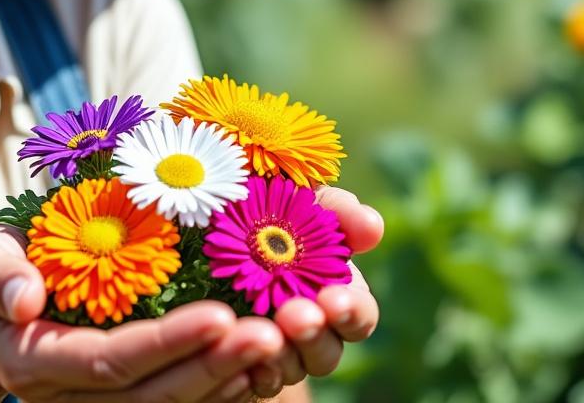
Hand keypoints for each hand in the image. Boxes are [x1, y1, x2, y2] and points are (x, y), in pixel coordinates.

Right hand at [0, 223, 288, 402]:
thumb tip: (24, 297)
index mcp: (33, 362)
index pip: (109, 361)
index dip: (166, 344)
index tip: (220, 313)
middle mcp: (69, 394)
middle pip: (152, 394)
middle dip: (214, 365)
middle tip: (273, 332)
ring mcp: (96, 401)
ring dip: (228, 378)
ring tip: (281, 341)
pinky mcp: (122, 393)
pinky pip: (177, 400)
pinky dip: (221, 385)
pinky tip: (261, 360)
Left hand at [241, 187, 383, 398]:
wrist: (210, 231)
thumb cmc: (272, 214)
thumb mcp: (303, 203)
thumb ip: (338, 211)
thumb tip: (372, 226)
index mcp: (336, 296)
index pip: (358, 316)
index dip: (351, 312)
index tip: (334, 298)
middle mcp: (311, 332)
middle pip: (326, 352)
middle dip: (313, 335)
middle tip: (294, 316)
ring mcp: (277, 353)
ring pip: (290, 370)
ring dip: (280, 356)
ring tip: (262, 335)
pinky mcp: (241, 364)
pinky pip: (250, 381)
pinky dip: (248, 372)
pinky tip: (237, 360)